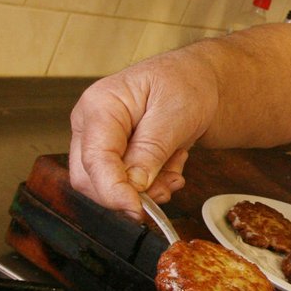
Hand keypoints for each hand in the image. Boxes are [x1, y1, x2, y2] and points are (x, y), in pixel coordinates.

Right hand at [69, 54, 207, 217]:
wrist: (200, 82)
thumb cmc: (186, 84)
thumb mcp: (175, 113)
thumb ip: (151, 148)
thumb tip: (134, 184)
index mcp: (100, 106)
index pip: (94, 159)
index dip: (112, 190)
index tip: (136, 209)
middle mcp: (92, 125)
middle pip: (90, 179)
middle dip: (128, 194)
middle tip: (165, 190)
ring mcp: (102, 142)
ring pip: (108, 186)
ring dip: (146, 190)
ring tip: (174, 170)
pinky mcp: (117, 156)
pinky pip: (126, 185)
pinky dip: (153, 185)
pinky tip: (171, 165)